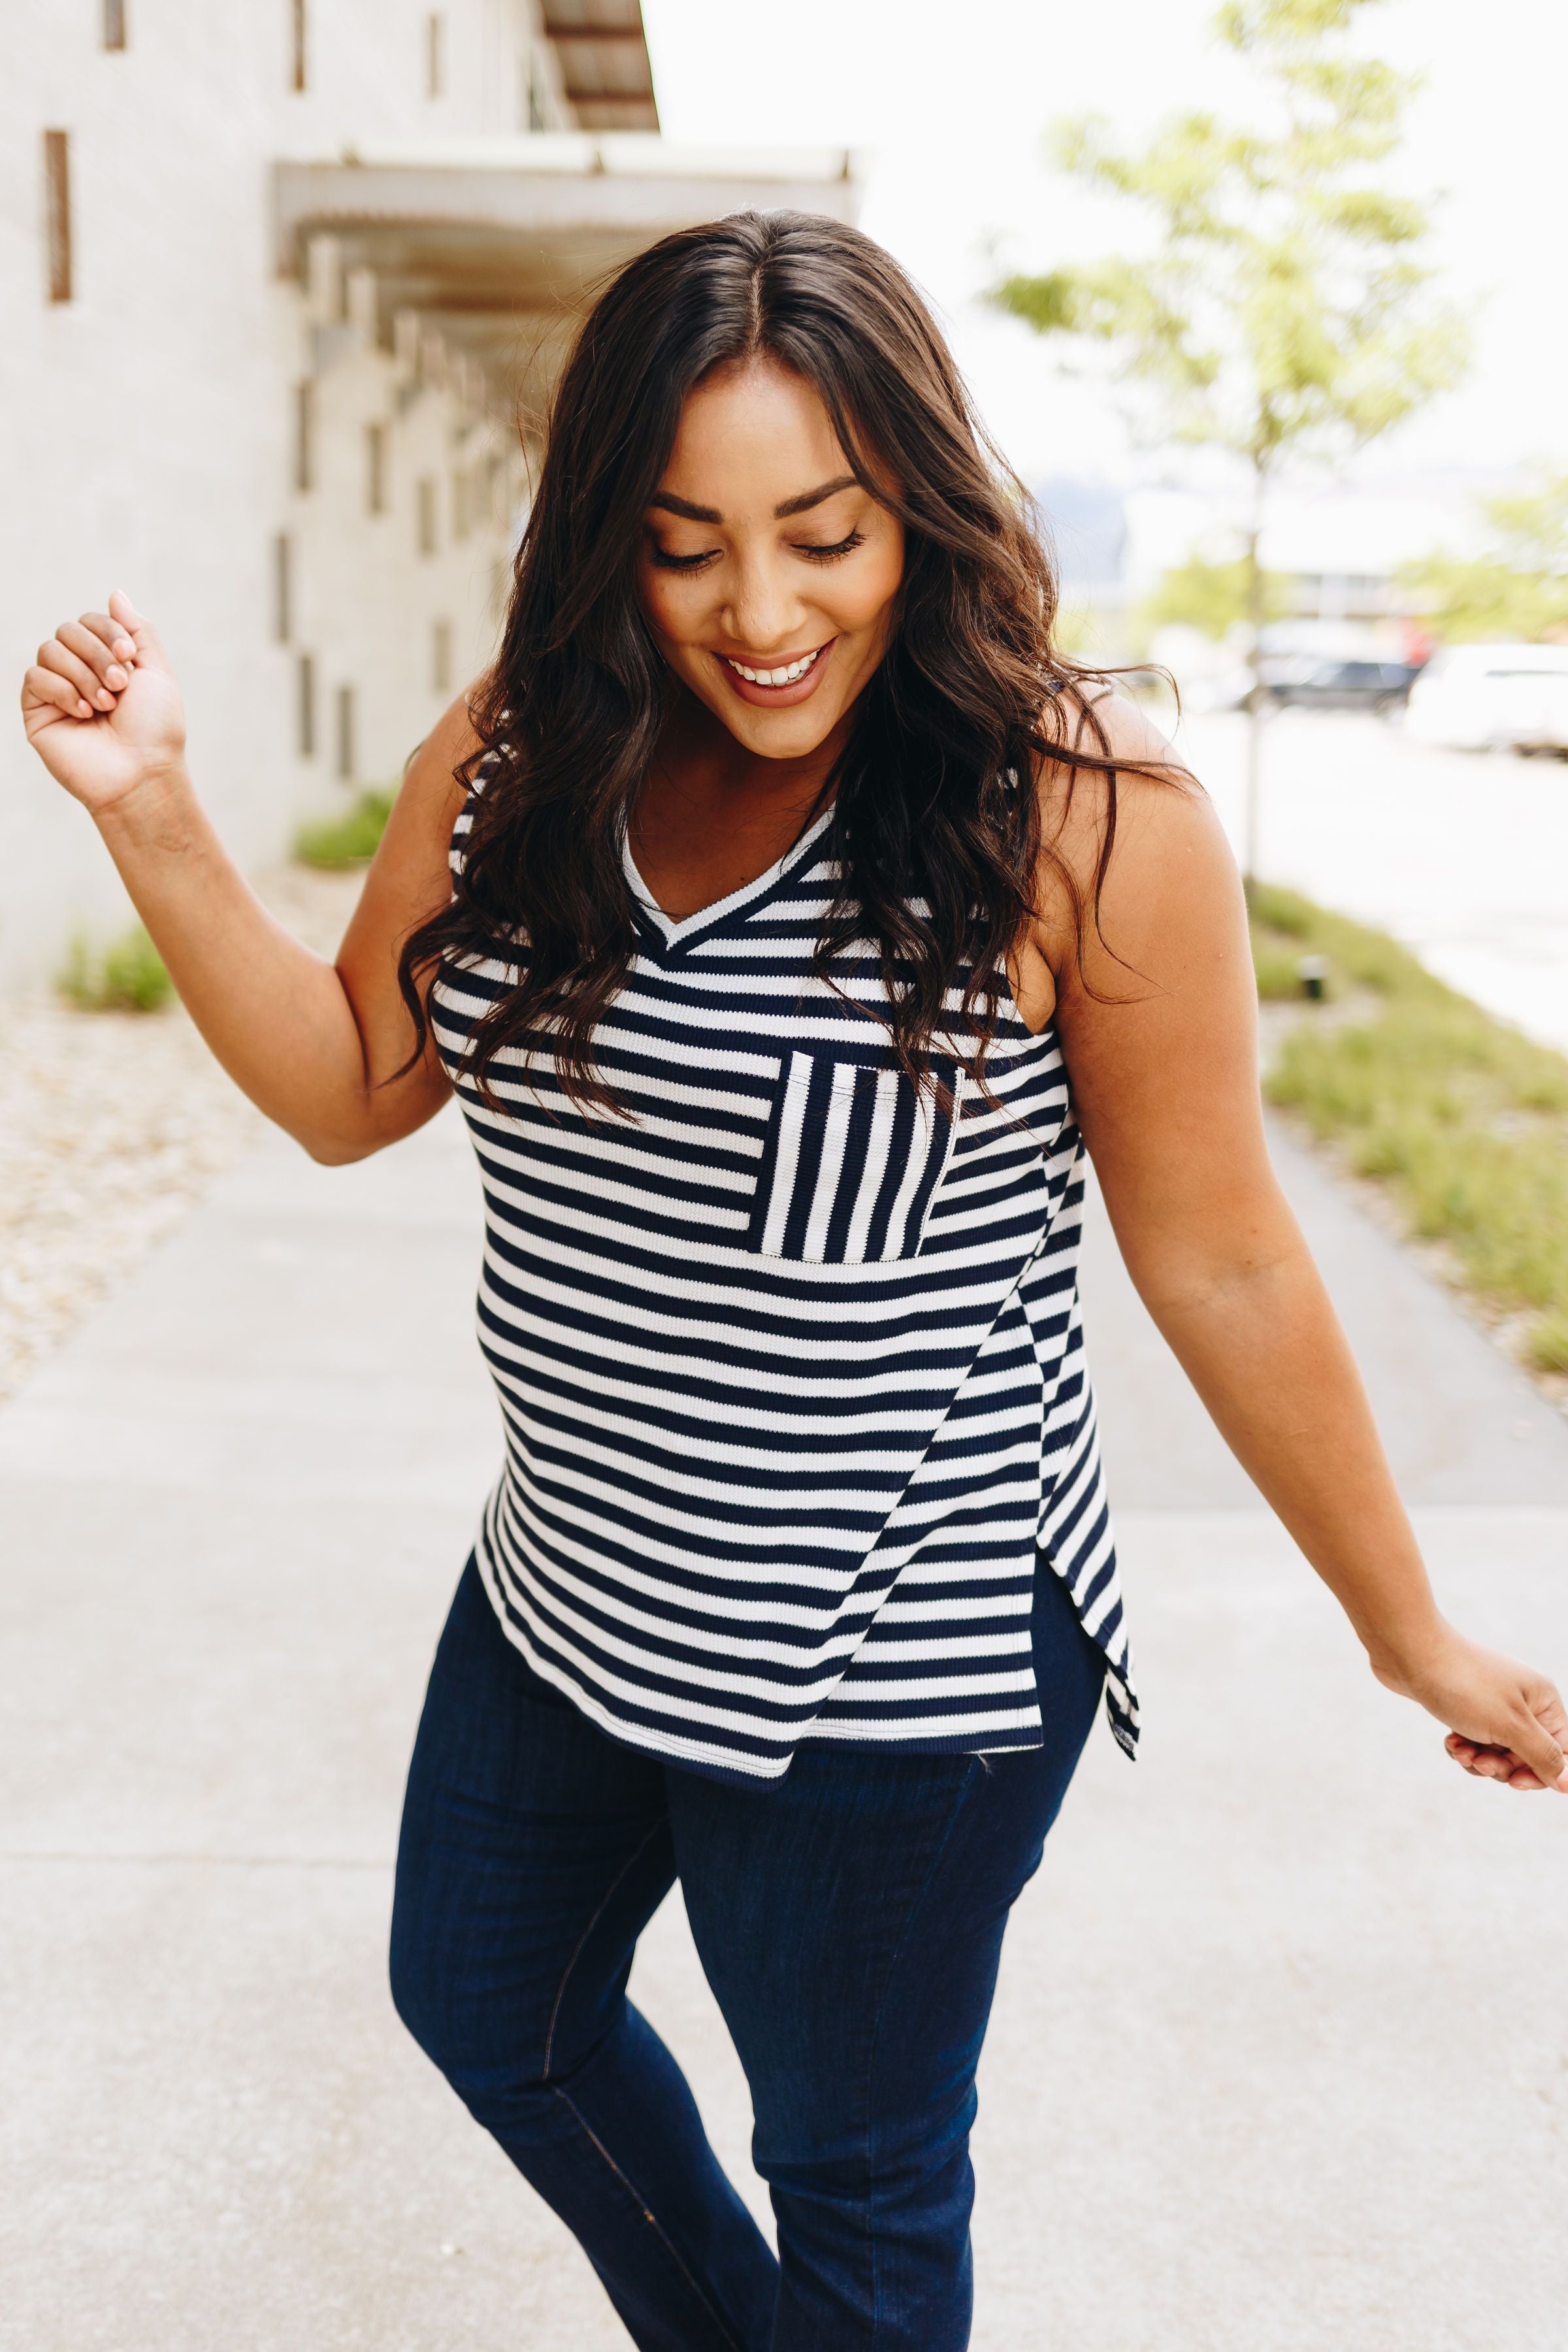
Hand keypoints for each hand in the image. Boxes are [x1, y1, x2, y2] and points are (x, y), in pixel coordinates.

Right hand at [21, 590, 185, 815]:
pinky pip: (35, 677)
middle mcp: (79, 672)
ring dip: (83, 674)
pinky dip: (62, 690)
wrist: (141, 773)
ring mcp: (56, 692)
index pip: (91, 620)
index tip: (131, 659)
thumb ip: (138, 630)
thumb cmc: (155, 730)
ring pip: (50, 649)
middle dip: (98, 653)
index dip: (110, 632)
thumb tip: (115, 593)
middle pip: (68, 630)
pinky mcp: (37, 712)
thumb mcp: (157, 672)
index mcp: (106, 661)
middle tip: (119, 687)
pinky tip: (83, 713)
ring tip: (104, 705)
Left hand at [1373, 1624, 1567, 1791]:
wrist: (1411, 1653)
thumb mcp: (1511, 1726)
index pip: (1561, 1751)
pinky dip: (1463, 1747)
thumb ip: (1543, 1756)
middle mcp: (1523, 1702)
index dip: (1542, 1773)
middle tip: (1480, 1761)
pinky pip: (1474, 1743)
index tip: (1516, 1782)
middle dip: (1502, 1767)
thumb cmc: (1466, 1686)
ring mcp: (1493, 1705)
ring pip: (1498, 1754)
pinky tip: (1450, 1740)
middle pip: (1527, 1757)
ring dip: (1479, 1760)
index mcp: (1543, 1701)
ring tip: (1460, 1749)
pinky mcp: (1467, 1709)